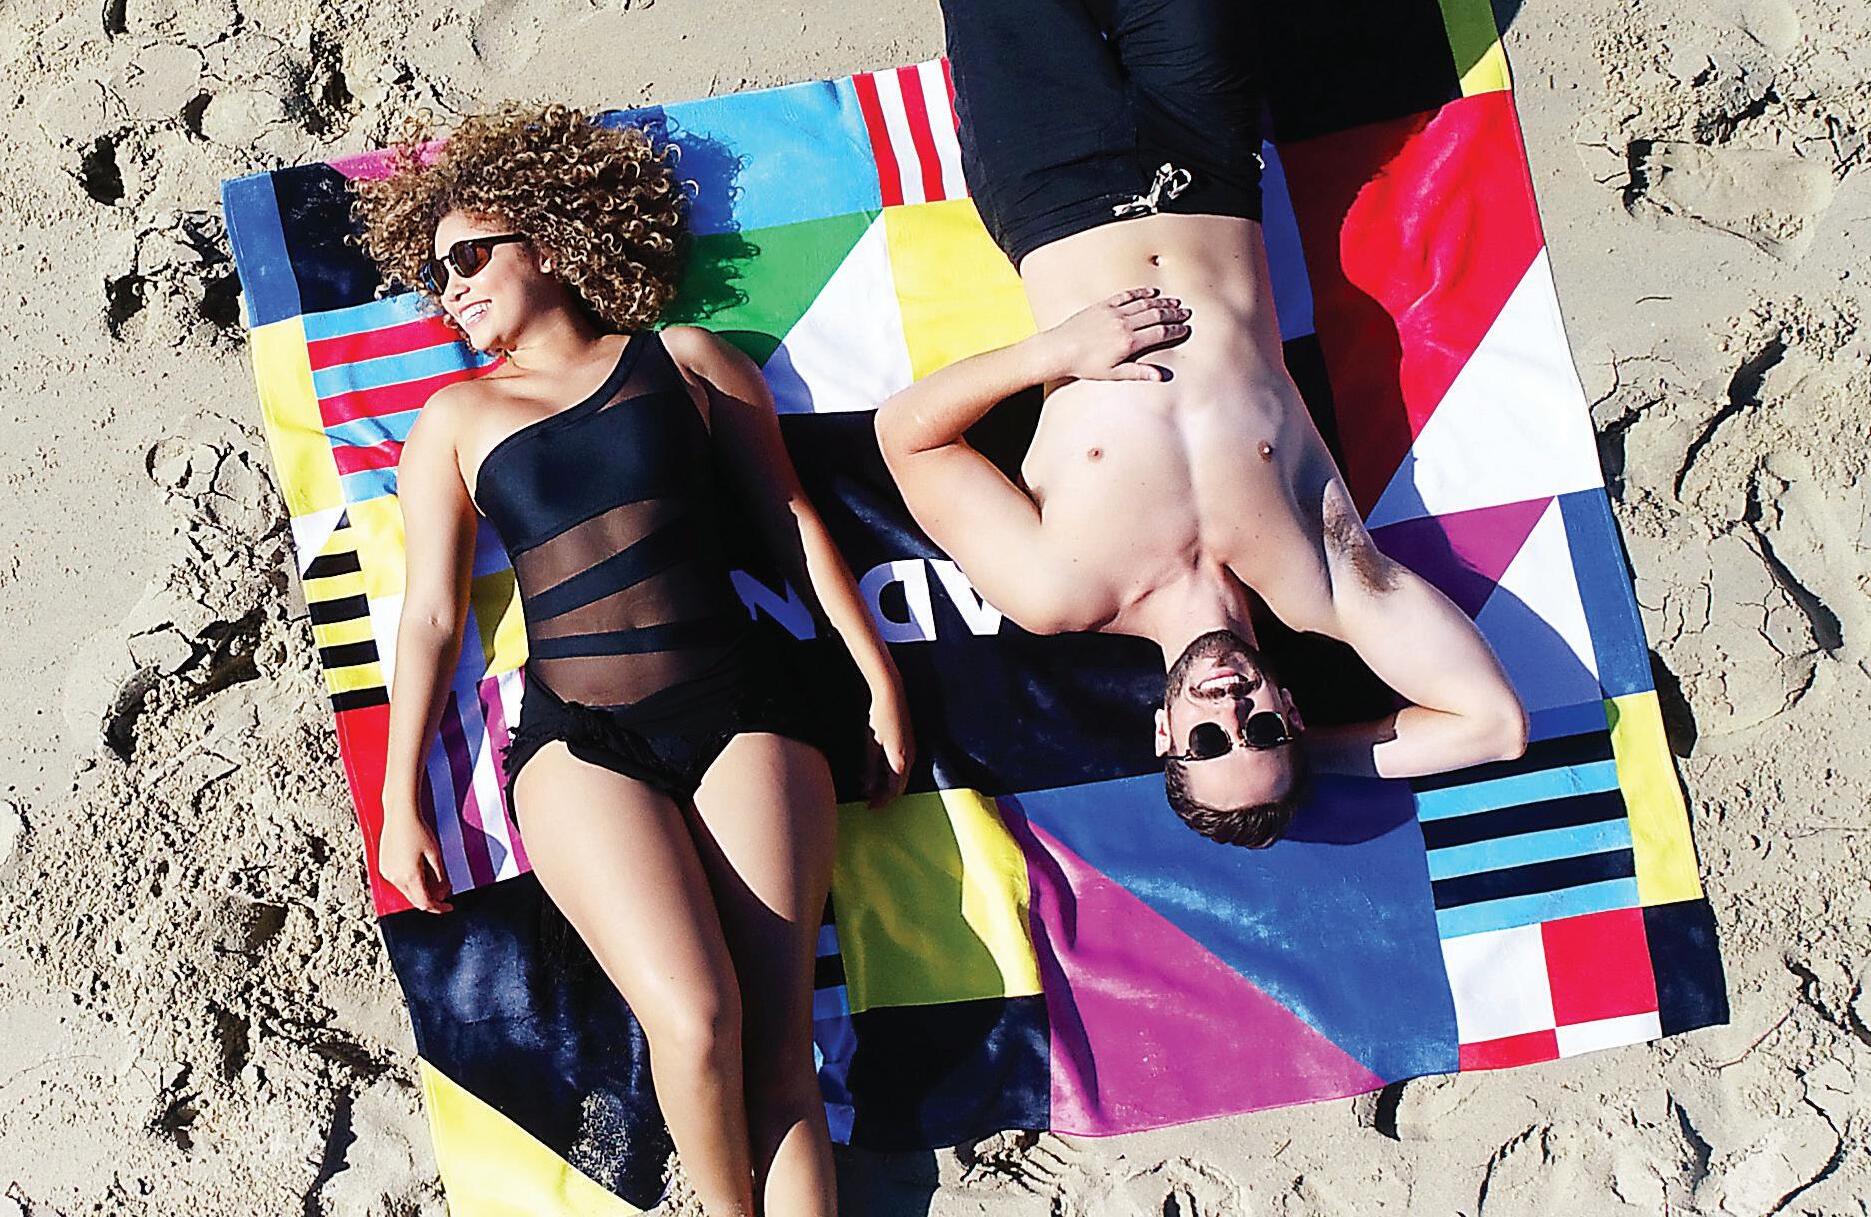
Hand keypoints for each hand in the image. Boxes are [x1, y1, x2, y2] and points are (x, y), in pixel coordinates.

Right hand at [378, 804, 453, 913]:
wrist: (400, 814)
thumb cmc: (418, 830)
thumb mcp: (435, 854)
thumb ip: (440, 876)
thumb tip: (444, 891)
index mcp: (409, 876)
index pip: (425, 903)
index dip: (438, 908)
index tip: (449, 907)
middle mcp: (395, 878)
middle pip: (414, 900)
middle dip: (431, 899)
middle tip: (445, 891)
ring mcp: (387, 873)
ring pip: (406, 891)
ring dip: (420, 890)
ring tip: (434, 877)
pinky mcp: (383, 867)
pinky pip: (399, 882)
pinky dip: (411, 882)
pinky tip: (420, 871)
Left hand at [861, 679, 913, 808]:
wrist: (892, 694)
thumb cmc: (880, 718)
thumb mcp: (872, 746)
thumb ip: (871, 769)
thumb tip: (869, 788)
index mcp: (901, 761)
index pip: (894, 790)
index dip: (881, 801)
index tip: (869, 807)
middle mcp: (911, 757)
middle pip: (899, 785)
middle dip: (884, 794)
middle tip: (868, 798)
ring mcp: (912, 749)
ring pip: (900, 775)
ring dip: (886, 783)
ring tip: (869, 784)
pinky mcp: (909, 743)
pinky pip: (901, 764)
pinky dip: (889, 772)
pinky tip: (877, 769)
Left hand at [1032, 287, 1189, 381]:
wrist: (1059, 350)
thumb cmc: (1085, 366)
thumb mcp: (1113, 374)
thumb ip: (1139, 372)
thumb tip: (1162, 375)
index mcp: (1129, 343)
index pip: (1160, 333)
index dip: (1175, 330)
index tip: (1185, 329)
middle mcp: (1124, 324)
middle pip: (1156, 316)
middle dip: (1173, 314)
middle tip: (1186, 313)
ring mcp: (1114, 312)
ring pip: (1145, 304)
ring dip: (1162, 303)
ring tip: (1174, 302)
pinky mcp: (1104, 305)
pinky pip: (1127, 296)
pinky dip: (1141, 293)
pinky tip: (1152, 292)